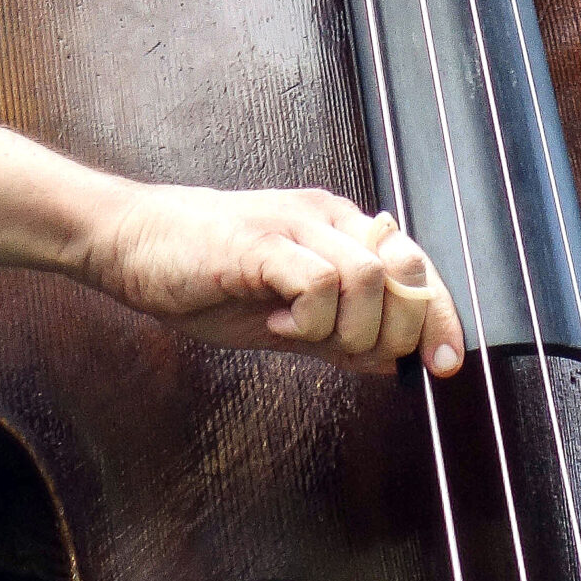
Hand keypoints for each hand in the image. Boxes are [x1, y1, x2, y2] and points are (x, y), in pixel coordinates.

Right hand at [70, 179, 463, 378]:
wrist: (134, 243)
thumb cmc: (205, 276)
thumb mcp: (285, 315)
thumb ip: (340, 333)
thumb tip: (396, 360)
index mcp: (338, 228)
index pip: (415, 265)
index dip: (439, 315)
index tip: (446, 364)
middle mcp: (326, 217)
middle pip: (405, 271)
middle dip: (391, 331)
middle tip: (345, 352)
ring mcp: (293, 225)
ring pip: (368, 278)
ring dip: (346, 329)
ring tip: (300, 336)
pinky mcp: (259, 243)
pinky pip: (318, 282)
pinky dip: (310, 320)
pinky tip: (279, 326)